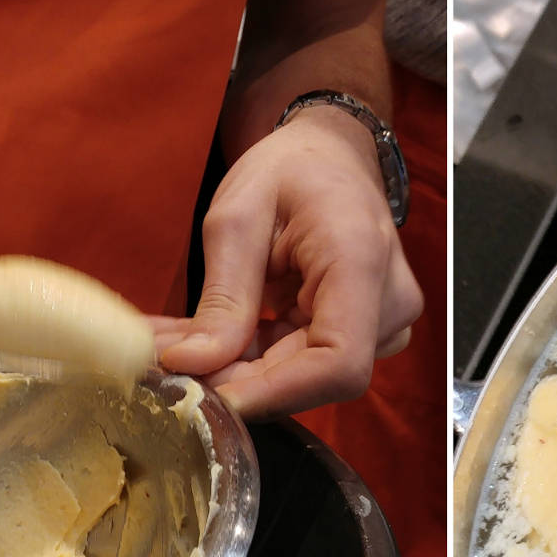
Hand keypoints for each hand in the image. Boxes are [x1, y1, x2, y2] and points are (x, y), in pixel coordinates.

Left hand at [155, 106, 422, 419]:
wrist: (331, 157)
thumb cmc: (290, 170)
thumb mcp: (238, 217)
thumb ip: (222, 297)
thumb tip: (191, 365)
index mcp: (361, 259)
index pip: (338, 362)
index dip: (276, 393)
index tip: (213, 399)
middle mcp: (387, 301)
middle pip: (314, 377)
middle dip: (240, 381)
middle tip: (169, 368)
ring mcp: (383, 323)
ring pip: (305, 377)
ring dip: (239, 371)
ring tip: (178, 347)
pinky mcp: (364, 335)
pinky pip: (304, 365)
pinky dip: (252, 360)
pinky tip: (207, 344)